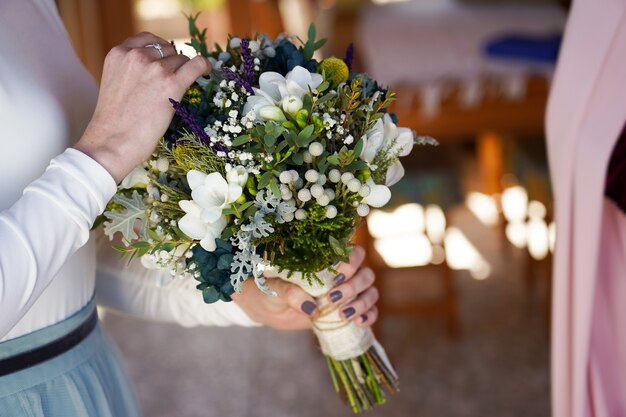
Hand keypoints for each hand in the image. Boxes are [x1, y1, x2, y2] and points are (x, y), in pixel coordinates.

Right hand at [75, 32, 210, 182]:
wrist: (111, 142)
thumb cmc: (113, 122)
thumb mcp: (115, 83)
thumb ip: (130, 70)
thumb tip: (157, 68)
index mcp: (119, 53)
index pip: (147, 40)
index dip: (160, 51)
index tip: (165, 61)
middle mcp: (137, 55)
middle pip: (167, 50)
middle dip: (170, 64)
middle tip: (168, 84)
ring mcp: (155, 68)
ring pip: (181, 60)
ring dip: (182, 72)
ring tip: (177, 90)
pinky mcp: (172, 83)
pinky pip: (197, 65)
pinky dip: (204, 66)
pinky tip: (207, 72)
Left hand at [232, 246, 378, 329]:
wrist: (268, 309)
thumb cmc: (270, 290)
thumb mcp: (275, 288)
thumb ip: (290, 292)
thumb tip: (311, 307)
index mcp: (327, 259)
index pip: (353, 252)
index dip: (351, 263)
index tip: (337, 277)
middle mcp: (343, 274)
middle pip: (365, 273)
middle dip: (355, 286)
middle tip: (333, 297)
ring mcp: (348, 292)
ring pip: (370, 291)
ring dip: (362, 302)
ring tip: (342, 315)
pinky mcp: (348, 310)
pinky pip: (370, 311)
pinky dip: (368, 316)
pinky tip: (358, 323)